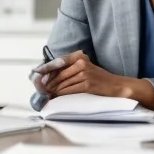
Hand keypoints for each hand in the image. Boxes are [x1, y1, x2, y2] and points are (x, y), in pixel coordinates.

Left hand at [31, 52, 153, 109]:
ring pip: (62, 82)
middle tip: (39, 88)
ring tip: (46, 94)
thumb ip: (69, 69)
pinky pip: (70, 89)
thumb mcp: (85, 68)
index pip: (58, 61)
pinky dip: (61, 93)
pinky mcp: (88, 84)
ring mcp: (85, 72)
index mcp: (79, 56)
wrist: (118, 86)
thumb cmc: (99, 79)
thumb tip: (49, 77)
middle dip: (47, 82)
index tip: (35, 74)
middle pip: (58, 73)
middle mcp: (81, 62)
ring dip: (53, 89)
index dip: (45, 69)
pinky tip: (56, 96)